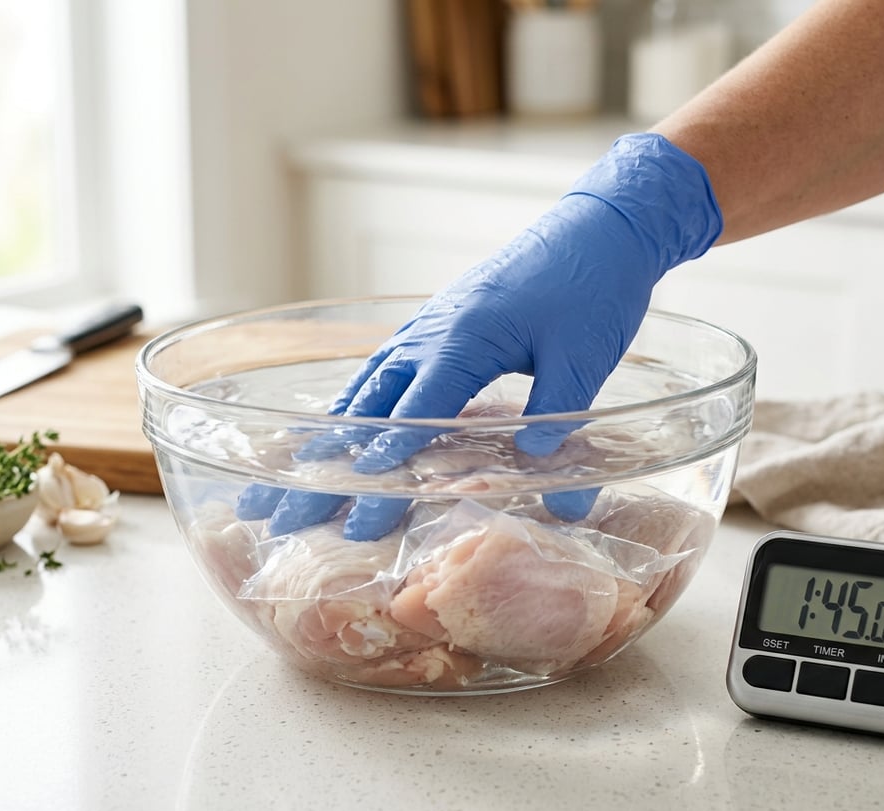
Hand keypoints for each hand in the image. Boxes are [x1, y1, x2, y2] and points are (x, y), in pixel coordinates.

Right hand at [238, 133, 721, 539]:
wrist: (598, 224)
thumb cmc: (593, 285)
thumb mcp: (586, 357)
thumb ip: (560, 422)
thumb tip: (561, 501)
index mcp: (465, 338)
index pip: (414, 414)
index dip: (385, 466)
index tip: (357, 513)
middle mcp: (431, 331)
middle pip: (367, 405)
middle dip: (325, 463)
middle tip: (285, 510)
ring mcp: (427, 324)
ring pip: (364, 385)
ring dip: (327, 433)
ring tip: (289, 476)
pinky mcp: (435, 322)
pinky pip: (380, 368)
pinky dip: (353, 403)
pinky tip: (340, 425)